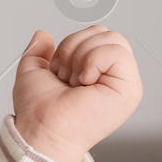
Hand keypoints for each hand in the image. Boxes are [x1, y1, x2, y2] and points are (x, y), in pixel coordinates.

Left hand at [11, 26, 141, 161]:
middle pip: (103, 32)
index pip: (94, 34)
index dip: (70, 46)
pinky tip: (85, 83)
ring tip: (75, 83)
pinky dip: (93, 62)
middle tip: (66, 78)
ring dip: (81, 58)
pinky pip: (117, 52)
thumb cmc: (37, 111)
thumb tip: (43, 35)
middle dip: (74, 49)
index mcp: (96, 70)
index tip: (58, 72)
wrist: (42, 130)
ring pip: (111, 38)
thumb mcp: (32, 72)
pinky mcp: (130, 88)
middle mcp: (113, 75)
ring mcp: (124, 81)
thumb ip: (37, 51)